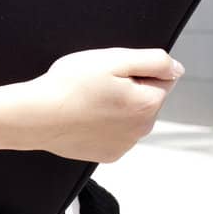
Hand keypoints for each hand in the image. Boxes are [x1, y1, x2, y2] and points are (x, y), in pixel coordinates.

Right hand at [26, 46, 185, 163]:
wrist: (36, 116)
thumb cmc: (71, 85)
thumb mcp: (114, 59)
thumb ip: (154, 61)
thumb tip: (176, 68)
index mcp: (148, 104)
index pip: (162, 76)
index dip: (137, 68)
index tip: (114, 71)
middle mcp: (142, 129)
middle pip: (147, 97)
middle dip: (130, 87)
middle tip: (99, 82)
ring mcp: (125, 145)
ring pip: (130, 116)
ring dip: (118, 106)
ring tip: (88, 100)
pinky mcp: (108, 154)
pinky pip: (115, 132)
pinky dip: (104, 124)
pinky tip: (85, 116)